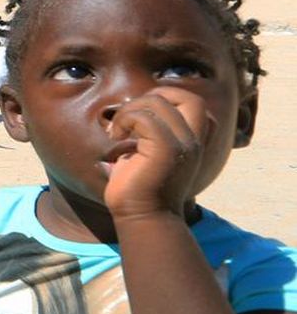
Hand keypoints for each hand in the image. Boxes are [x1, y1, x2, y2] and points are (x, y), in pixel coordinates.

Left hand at [103, 88, 209, 221]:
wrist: (141, 217)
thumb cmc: (138, 188)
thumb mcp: (148, 154)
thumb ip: (150, 133)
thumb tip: (128, 110)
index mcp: (192, 142)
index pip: (196, 106)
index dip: (169, 100)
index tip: (142, 117)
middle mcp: (193, 142)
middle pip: (190, 98)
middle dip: (157, 96)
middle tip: (133, 117)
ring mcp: (182, 145)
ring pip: (159, 102)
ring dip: (131, 109)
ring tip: (119, 131)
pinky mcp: (165, 150)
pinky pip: (143, 118)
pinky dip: (125, 120)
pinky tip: (116, 138)